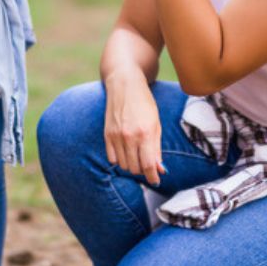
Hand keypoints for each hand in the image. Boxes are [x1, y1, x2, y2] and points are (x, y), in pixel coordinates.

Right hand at [104, 67, 166, 185]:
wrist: (124, 84)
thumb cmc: (144, 103)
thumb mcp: (156, 123)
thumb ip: (157, 148)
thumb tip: (160, 169)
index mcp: (146, 133)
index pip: (149, 165)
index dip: (153, 177)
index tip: (156, 180)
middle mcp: (130, 136)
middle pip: (135, 168)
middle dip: (143, 170)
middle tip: (147, 164)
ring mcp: (116, 136)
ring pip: (124, 165)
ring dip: (132, 165)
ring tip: (137, 156)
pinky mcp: (106, 135)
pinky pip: (112, 159)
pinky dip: (120, 160)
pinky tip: (125, 152)